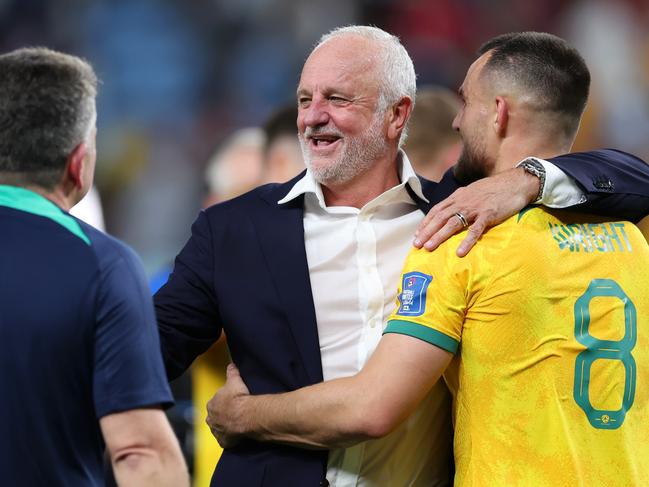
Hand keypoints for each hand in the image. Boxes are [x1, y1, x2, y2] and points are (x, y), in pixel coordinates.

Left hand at [206, 363, 249, 448]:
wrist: (245, 415)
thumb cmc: (238, 398)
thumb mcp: (234, 380)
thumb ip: (231, 372)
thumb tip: (231, 365)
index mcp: (211, 404)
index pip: (215, 403)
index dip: (223, 402)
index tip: (231, 402)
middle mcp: (211, 419)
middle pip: (215, 417)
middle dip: (223, 415)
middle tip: (234, 413)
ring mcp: (217, 431)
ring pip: (219, 429)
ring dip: (226, 427)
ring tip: (237, 424)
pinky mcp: (224, 441)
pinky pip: (226, 440)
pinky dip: (231, 439)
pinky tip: (238, 435)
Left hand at [413, 167, 538, 255]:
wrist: (516, 182)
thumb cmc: (495, 188)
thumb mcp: (473, 191)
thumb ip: (461, 201)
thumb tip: (451, 212)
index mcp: (458, 196)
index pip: (437, 210)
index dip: (426, 222)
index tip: (417, 234)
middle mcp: (463, 201)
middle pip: (440, 217)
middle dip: (427, 231)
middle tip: (416, 244)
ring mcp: (475, 208)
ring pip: (452, 223)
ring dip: (439, 236)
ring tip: (429, 248)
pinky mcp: (488, 215)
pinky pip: (475, 230)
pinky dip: (466, 241)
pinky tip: (459, 252)